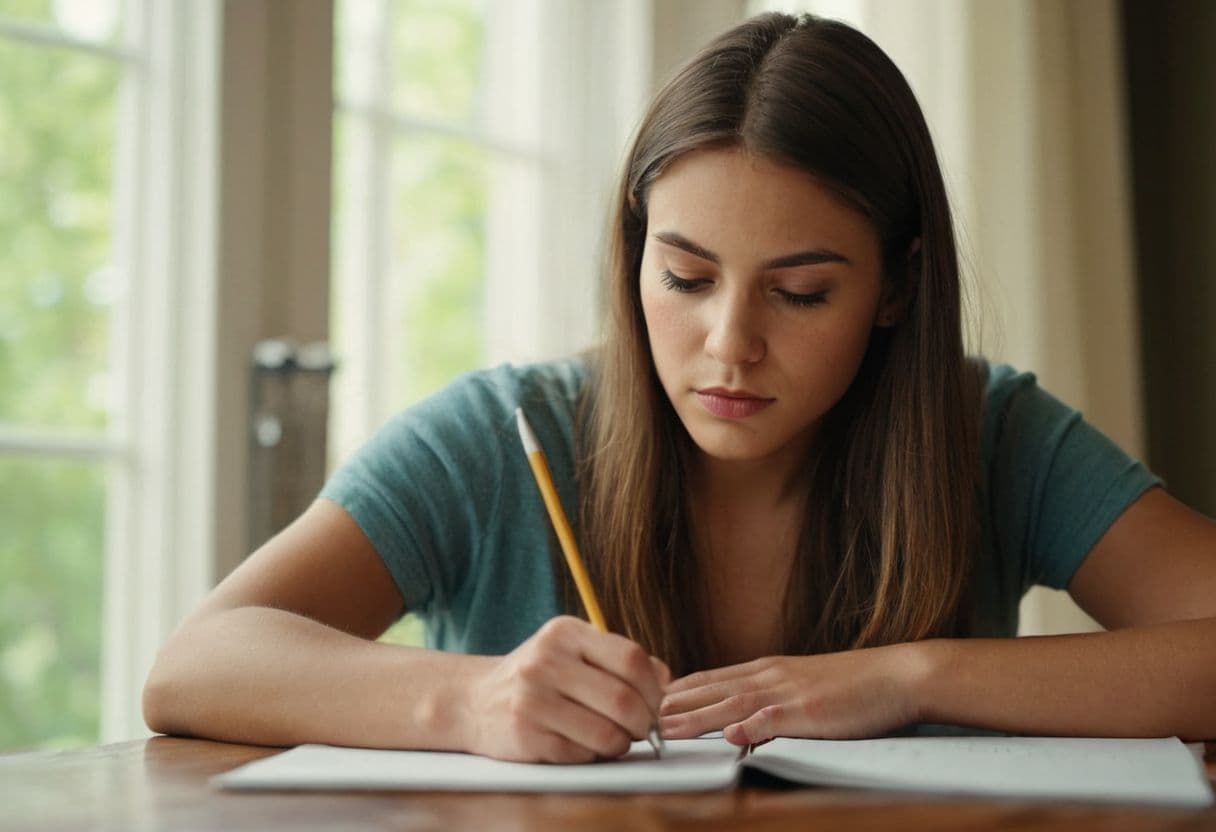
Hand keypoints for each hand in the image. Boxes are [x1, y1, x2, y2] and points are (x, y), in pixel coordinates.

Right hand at [462, 616, 669, 762]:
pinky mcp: (525, 736)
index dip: (654, 687)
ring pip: (606, 734)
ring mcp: (532, 700)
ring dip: (620, 743)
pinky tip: (582, 744)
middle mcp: (546, 661)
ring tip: (613, 738)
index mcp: (565, 632)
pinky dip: (592, 755)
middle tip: (641, 728)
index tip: (655, 702)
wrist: (474, 700)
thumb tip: (666, 679)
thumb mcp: (573, 651)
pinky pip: (581, 755)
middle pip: (623, 700)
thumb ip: (618, 659)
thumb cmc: (539, 677)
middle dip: (643, 722)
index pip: (631, 658)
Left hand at [659, 643, 930, 745]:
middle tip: (634, 714)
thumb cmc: (854, 686)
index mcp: (766, 670)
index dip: (676, 691)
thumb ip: (769, 699)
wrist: (899, 674)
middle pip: (709, 690)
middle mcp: (770, 676)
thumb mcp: (802, 686)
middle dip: (671, 704)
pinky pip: (778, 719)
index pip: (709, 679)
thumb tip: (738, 716)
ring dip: (696, 718)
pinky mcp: (813, 711)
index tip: (644, 699)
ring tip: (663, 729)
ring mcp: (789, 692)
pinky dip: (752, 727)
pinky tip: (731, 736)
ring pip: (732, 704)